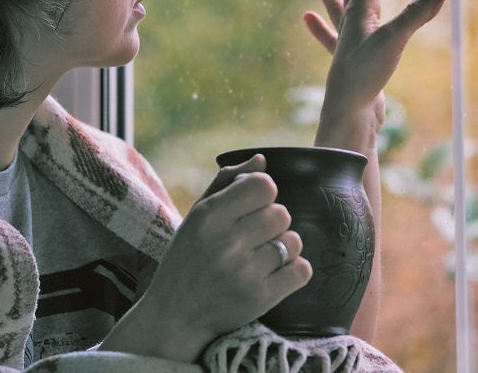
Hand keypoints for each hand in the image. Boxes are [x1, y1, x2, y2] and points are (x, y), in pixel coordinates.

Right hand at [100, 153, 311, 361]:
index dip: (264, 194)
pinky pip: (302, 270)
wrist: (175, 317)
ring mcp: (244, 272)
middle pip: (282, 214)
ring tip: (261, 258)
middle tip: (254, 238)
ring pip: (294, 241)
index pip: (264, 185)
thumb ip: (226, 184)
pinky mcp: (260, 298)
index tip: (252, 208)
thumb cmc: (188, 260)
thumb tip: (262, 160)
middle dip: (273, 223)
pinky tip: (274, 275)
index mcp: (208, 216)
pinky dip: (294, 272)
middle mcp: (226, 242)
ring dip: (283, 248)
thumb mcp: (195, 217)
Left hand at [303, 0, 446, 152]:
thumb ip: (417, 14)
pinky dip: (319, 26)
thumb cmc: (365, 74)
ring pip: (335, 4)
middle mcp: (352, 20)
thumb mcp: (395, 41)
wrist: (349, 112)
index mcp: (361, 10)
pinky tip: (306, 18)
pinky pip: (329, 36)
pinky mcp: (347, 59)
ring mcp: (347, 39)